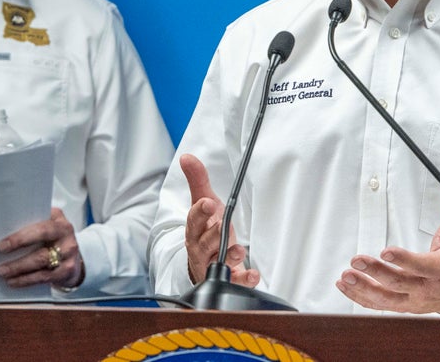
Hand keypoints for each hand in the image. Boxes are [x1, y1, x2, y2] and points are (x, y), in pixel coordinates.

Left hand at [0, 208, 84, 288]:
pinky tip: (13, 281)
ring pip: (41, 260)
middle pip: (42, 238)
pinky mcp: (66, 271)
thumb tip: (3, 231)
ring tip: (3, 271)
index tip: (3, 243)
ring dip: (19, 267)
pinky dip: (25, 280)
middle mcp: (66, 235)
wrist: (74, 259)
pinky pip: (43, 277)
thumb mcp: (48, 227)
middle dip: (19, 245)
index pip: (40, 226)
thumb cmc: (54, 240)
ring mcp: (68, 254)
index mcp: (59, 221)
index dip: (21, 235)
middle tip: (1, 252)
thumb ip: (32, 225)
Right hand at [180, 153, 258, 286]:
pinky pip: (233, 281)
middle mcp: (201, 249)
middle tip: (223, 227)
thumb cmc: (205, 228)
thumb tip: (186, 157)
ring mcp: (212, 265)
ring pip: (217, 264)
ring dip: (229, 257)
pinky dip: (243, 279)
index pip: (193, 220)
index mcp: (195, 229)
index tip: (208, 203)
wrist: (205, 261)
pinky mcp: (226, 279)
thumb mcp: (203, 203)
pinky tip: (253, 274)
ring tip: (239, 251)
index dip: (199, 212)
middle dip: (213, 236)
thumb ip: (197, 180)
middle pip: (204, 243)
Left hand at [336, 199, 439, 316]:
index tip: (386, 251)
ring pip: (385, 299)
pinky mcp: (403, 306)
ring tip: (347, 276)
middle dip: (375, 272)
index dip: (403, 260)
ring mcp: (413, 301)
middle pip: (398, 283)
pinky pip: (379, 305)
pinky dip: (360, 297)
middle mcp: (425, 289)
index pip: (421, 266)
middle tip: (357, 261)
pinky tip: (345, 286)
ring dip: (363, 288)